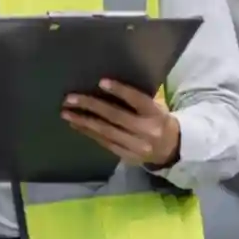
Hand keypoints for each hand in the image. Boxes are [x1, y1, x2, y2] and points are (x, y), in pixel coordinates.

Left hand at [62, 80, 180, 167]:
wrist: (172, 149)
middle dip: (90, 106)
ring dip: (83, 122)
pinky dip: (88, 133)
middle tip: (70, 98)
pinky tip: (76, 125)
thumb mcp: (155, 107)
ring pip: (106, 132)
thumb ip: (136, 99)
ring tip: (66, 113)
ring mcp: (136, 147)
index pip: (137, 100)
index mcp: (156, 114)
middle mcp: (147, 131)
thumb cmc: (158, 119)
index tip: (101, 82)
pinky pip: (104, 143)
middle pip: (116, 117)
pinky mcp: (127, 157)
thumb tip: (105, 85)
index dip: (120, 91)